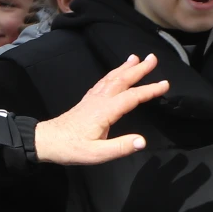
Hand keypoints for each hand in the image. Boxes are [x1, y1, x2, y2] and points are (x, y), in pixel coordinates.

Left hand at [32, 54, 166, 164]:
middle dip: (138, 69)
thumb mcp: (97, 153)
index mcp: (104, 111)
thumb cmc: (71, 148)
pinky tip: (115, 74)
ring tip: (135, 58)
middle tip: (152, 58)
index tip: (165, 83)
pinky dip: (112, 74)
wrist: (46, 141)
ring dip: (124, 68)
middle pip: (121, 80)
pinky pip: (102, 83)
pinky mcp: (86, 101)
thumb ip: (120, 147)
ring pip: (110, 79)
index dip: (149, 90)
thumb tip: (142, 141)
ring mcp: (91, 99)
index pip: (131, 97)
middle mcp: (98, 100)